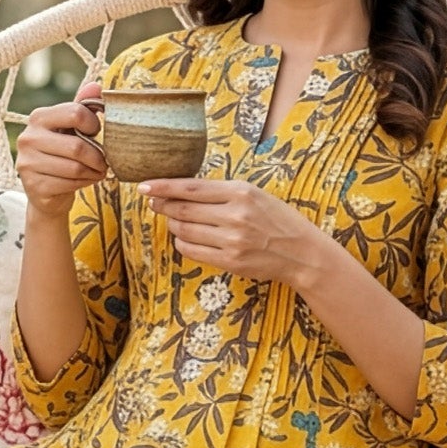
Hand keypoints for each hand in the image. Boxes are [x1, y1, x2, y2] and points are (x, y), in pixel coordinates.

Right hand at [17, 78, 106, 220]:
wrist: (45, 191)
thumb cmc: (62, 153)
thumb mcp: (70, 127)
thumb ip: (82, 106)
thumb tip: (96, 86)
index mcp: (38, 117)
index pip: (75, 113)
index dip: (94, 124)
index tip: (97, 133)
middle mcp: (28, 138)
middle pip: (77, 146)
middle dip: (98, 156)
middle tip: (105, 161)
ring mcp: (28, 163)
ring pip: (75, 168)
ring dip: (94, 172)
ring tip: (98, 171)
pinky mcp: (34, 186)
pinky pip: (69, 184)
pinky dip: (84, 183)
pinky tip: (86, 180)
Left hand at [142, 176, 320, 282]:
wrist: (302, 252)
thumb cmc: (276, 219)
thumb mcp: (254, 194)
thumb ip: (221, 192)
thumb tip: (182, 190)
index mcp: (241, 192)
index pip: (191, 187)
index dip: (164, 186)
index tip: (145, 186)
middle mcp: (235, 215)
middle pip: (183, 209)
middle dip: (163, 206)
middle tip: (153, 203)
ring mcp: (232, 240)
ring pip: (184, 231)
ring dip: (172, 225)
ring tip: (172, 220)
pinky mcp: (230, 261)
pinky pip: (192, 251)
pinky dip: (182, 244)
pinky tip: (184, 239)